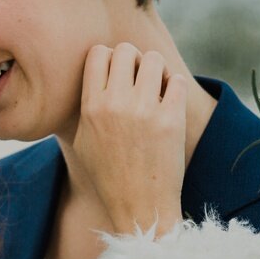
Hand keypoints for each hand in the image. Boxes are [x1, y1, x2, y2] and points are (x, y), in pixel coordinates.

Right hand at [70, 42, 187, 236]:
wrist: (140, 208)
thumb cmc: (110, 177)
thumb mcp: (83, 142)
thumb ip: (86, 105)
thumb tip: (93, 73)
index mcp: (91, 107)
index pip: (98, 53)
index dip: (111, 58)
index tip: (119, 75)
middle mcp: (115, 105)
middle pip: (126, 50)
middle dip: (136, 60)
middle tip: (142, 81)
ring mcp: (144, 112)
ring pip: (153, 59)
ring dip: (158, 70)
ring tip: (158, 89)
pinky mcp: (170, 121)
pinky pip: (177, 81)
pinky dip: (175, 86)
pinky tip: (171, 102)